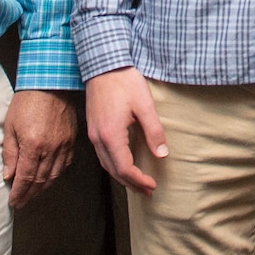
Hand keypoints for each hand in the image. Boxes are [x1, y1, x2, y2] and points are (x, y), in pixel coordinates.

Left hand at [1, 89, 76, 207]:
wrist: (50, 83)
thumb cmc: (27, 101)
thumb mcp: (10, 126)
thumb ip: (10, 153)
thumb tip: (9, 175)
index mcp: (32, 145)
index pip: (25, 178)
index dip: (18, 193)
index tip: (13, 201)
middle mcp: (50, 148)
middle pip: (40, 181)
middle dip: (29, 195)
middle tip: (21, 202)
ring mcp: (63, 145)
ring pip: (54, 175)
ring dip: (43, 188)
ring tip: (34, 195)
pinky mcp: (71, 140)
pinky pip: (65, 164)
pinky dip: (57, 175)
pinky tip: (50, 178)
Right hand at [85, 67, 165, 192]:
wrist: (103, 63)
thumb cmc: (124, 82)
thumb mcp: (145, 105)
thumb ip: (153, 131)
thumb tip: (162, 154)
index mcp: (111, 135)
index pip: (124, 168)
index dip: (139, 180)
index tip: (152, 186)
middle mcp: (98, 138)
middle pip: (113, 170)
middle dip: (130, 183)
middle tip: (146, 191)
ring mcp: (93, 134)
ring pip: (105, 164)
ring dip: (121, 176)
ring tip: (136, 182)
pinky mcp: (93, 127)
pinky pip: (102, 154)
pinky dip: (113, 164)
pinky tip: (123, 163)